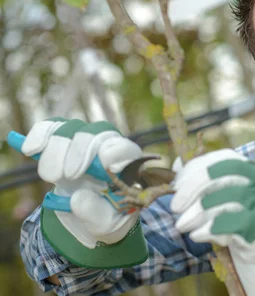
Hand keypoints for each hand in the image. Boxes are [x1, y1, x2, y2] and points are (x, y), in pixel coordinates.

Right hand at [20, 118, 147, 267]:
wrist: (87, 218)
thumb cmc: (106, 218)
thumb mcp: (106, 225)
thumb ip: (95, 213)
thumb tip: (77, 198)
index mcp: (128, 167)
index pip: (125, 149)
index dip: (113, 152)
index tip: (99, 166)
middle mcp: (109, 149)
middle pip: (97, 133)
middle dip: (78, 152)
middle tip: (63, 177)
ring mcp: (86, 143)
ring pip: (73, 129)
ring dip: (57, 150)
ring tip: (51, 177)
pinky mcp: (63, 143)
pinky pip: (52, 128)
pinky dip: (39, 135)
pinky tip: (28, 149)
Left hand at [171, 149, 254, 295]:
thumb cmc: (250, 221)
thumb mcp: (236, 195)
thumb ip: (212, 180)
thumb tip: (176, 165)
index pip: (224, 159)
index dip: (196, 169)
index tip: (177, 184)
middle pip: (221, 175)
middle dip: (191, 189)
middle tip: (174, 207)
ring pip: (221, 201)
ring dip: (195, 214)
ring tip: (182, 226)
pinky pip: (225, 226)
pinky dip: (206, 231)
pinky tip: (198, 236)